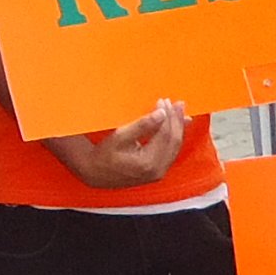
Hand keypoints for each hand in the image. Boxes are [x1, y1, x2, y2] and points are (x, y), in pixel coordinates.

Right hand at [57, 98, 187, 186]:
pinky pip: (171, 151)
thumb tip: (161, 113)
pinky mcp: (158, 172)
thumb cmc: (104, 155)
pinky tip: (177, 126)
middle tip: (177, 103)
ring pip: (175, 146)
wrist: (96, 173)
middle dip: (176, 120)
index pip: (164, 135)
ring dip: (178, 127)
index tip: (163, 101)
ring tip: (179, 111)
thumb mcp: (119, 137)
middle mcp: (157, 171)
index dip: (166, 117)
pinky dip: (174, 137)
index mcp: (148, 162)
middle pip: (173, 141)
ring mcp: (159, 173)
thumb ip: (141, 125)